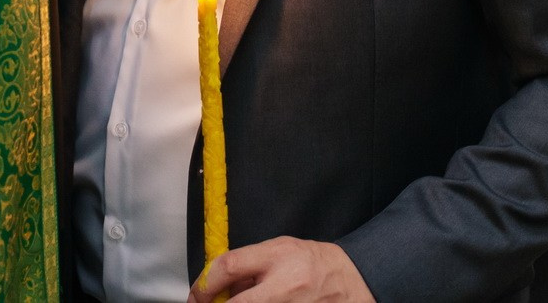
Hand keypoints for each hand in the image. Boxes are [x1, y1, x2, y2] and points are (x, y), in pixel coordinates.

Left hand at [188, 237, 373, 302]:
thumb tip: (218, 284)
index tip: (197, 294)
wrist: (350, 279)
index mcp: (277, 256)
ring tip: (239, 302)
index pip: (228, 266)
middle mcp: (284, 284)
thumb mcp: (279, 249)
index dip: (204, 284)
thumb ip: (249, 264)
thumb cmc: (313, 261)